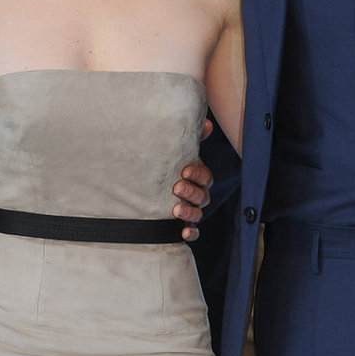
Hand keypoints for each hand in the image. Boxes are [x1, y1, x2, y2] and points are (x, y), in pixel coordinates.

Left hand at [172, 120, 213, 240]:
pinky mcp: (183, 225)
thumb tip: (206, 122)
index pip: (205, 177)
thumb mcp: (178, 153)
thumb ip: (192, 139)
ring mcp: (191, 211)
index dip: (197, 174)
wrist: (149, 186)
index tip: (184, 170)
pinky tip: (183, 233)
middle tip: (176, 187)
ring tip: (176, 210)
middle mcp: (198, 195)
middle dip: (191, 192)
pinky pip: (193, 232)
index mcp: (198, 178)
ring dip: (189, 212)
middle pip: (202, 196)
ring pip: (198, 214)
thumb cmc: (167, 167)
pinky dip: (190, 233)